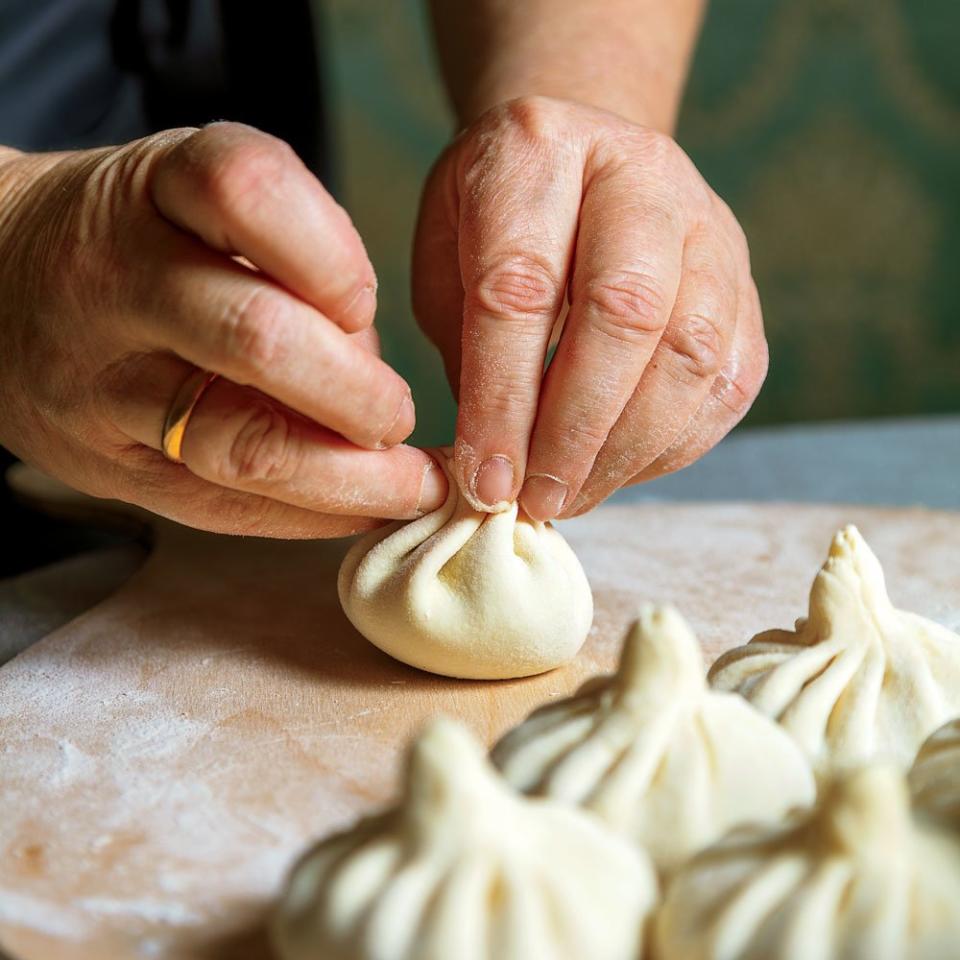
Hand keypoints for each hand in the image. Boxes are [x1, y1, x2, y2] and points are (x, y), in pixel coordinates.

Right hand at [0, 123, 445, 537]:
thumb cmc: (136, 240)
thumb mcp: (203, 205)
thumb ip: (296, 267)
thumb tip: (382, 378)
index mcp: (155, 187)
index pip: (252, 194)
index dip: (335, 260)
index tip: (364, 308)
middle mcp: (116, 278)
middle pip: (256, 336)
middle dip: (358, 394)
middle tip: (402, 419)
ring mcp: (99, 382)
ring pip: (235, 441)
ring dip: (345, 477)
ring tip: (407, 485)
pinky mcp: (100, 466)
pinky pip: (215, 510)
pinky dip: (305, 517)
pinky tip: (356, 510)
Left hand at [413, 96, 765, 519]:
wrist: (585, 160)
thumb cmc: (498, 220)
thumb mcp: (447, 259)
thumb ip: (467, 348)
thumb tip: (491, 470)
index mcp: (541, 151)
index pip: (522, 287)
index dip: (503, 398)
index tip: (484, 479)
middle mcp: (642, 175)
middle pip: (626, 315)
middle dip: (575, 431)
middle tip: (536, 500)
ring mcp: (709, 229)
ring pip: (692, 356)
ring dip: (627, 451)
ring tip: (571, 498)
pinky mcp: (746, 286)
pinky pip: (727, 384)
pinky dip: (671, 447)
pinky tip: (618, 471)